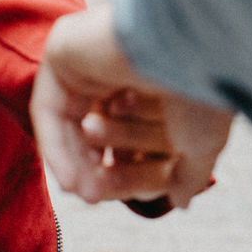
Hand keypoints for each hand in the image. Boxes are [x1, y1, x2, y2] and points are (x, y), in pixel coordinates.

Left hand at [30, 5, 232, 207]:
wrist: (191, 48)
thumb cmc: (202, 91)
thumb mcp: (199, 143)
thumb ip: (188, 172)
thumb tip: (181, 202)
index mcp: (147, 79)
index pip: (121, 134)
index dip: (118, 170)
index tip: (119, 196)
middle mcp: (114, 65)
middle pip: (90, 130)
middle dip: (91, 168)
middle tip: (92, 199)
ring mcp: (87, 56)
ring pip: (68, 121)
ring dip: (73, 162)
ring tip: (84, 194)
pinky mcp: (63, 50)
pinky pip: (48, 108)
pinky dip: (56, 146)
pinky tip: (71, 179)